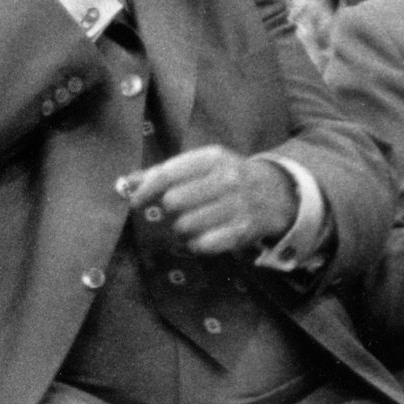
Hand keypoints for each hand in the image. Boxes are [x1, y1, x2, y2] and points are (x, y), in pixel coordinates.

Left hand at [122, 145, 297, 257]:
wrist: (278, 192)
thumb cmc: (226, 177)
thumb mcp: (199, 166)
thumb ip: (162, 173)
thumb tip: (125, 183)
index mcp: (211, 158)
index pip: (167, 174)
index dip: (145, 190)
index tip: (135, 201)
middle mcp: (227, 179)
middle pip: (173, 202)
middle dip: (169, 209)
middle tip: (180, 209)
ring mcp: (237, 205)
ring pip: (185, 225)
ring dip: (182, 228)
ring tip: (193, 222)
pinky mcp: (243, 230)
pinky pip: (202, 244)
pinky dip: (196, 244)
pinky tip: (203, 236)